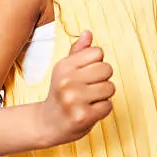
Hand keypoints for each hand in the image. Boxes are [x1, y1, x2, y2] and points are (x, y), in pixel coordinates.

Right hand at [41, 30, 114, 145]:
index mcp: (64, 66)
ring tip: (88, 100)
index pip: (97, 52)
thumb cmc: (60, 93)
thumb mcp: (65, 70)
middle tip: (88, 89)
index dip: (96, 63)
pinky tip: (89, 111)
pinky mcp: (82, 116)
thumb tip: (88, 32)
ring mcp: (74, 99)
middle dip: (102, 79)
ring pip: (110, 88)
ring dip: (103, 96)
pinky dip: (103, 110)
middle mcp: (67, 81)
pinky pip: (108, 105)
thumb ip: (78, 52)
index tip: (85, 74)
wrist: (47, 124)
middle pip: (107, 69)